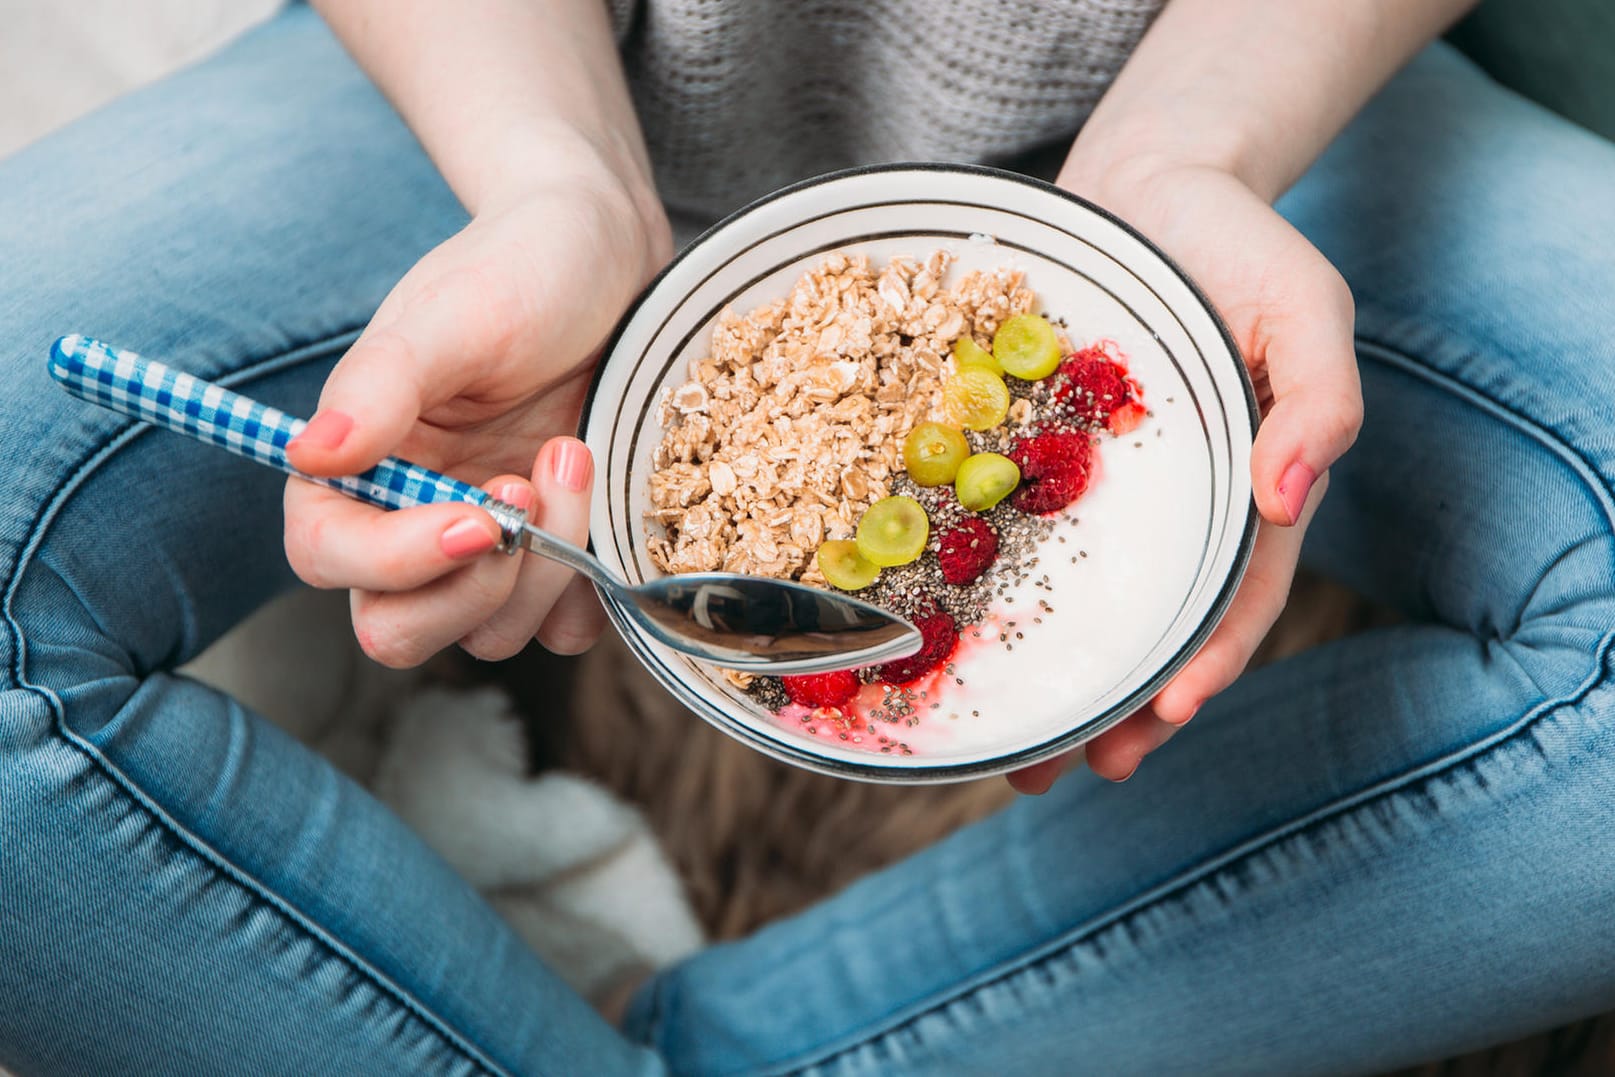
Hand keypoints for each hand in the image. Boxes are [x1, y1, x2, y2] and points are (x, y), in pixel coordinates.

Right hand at [284, 160, 670, 667]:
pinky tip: (606, 499)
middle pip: (400, 629)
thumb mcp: (449, 316)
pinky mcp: (563, 561)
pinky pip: (565, 629)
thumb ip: (379, 385)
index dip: (395, 559)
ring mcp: (492, 551)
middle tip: (526, 487)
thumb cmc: (517, 271)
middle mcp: (412, 522)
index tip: (475, 516)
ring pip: (489, 636)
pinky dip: (589, 591)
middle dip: (471, 585)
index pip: (329, 556)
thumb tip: (310, 453)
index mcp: (357, 468)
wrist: (610, 261)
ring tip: (573, 453)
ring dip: (542, 571)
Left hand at [1008, 160, 1361, 792]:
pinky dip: (981, 589)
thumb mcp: (1305, 304)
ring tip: (1010, 755)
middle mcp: (1169, 510)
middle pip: (1147, 628)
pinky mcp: (1032, 460)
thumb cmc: (1240, 244)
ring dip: (1046, 679)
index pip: (1234, 598)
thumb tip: (1291, 495)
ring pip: (1073, 602)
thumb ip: (1320, 396)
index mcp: (1243, 492)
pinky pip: (1005, 532)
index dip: (1206, 660)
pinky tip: (945, 632)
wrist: (1148, 185)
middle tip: (1073, 773)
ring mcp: (1097, 492)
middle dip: (1116, 709)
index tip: (1170, 714)